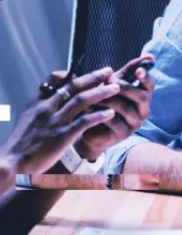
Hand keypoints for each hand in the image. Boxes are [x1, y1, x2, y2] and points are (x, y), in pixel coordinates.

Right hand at [0, 67, 119, 174]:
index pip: (56, 80)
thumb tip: (54, 98)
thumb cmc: (20, 144)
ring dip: (101, 92)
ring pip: (82, 100)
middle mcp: (46, 108)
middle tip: (109, 71)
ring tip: (116, 88)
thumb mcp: (28, 119)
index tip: (89, 72)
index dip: (74, 74)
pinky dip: (99, 116)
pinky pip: (84, 122)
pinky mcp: (61, 136)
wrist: (10, 164)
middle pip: (73, 86)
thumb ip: (42, 107)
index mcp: (37, 103)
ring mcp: (54, 121)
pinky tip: (110, 113)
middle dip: (93, 77)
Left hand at [69, 55, 154, 161]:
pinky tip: (90, 109)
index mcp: (143, 96)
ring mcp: (136, 123)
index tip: (139, 71)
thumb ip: (131, 70)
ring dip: (109, 99)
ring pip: (127, 107)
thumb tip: (150, 56)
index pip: (150, 85)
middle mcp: (144, 110)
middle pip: (142, 96)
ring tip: (95, 96)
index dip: (146, 77)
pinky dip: (102, 112)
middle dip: (124, 87)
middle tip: (108, 81)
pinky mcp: (124, 134)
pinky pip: (116, 121)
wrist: (89, 126)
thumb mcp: (116, 83)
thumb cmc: (105, 102)